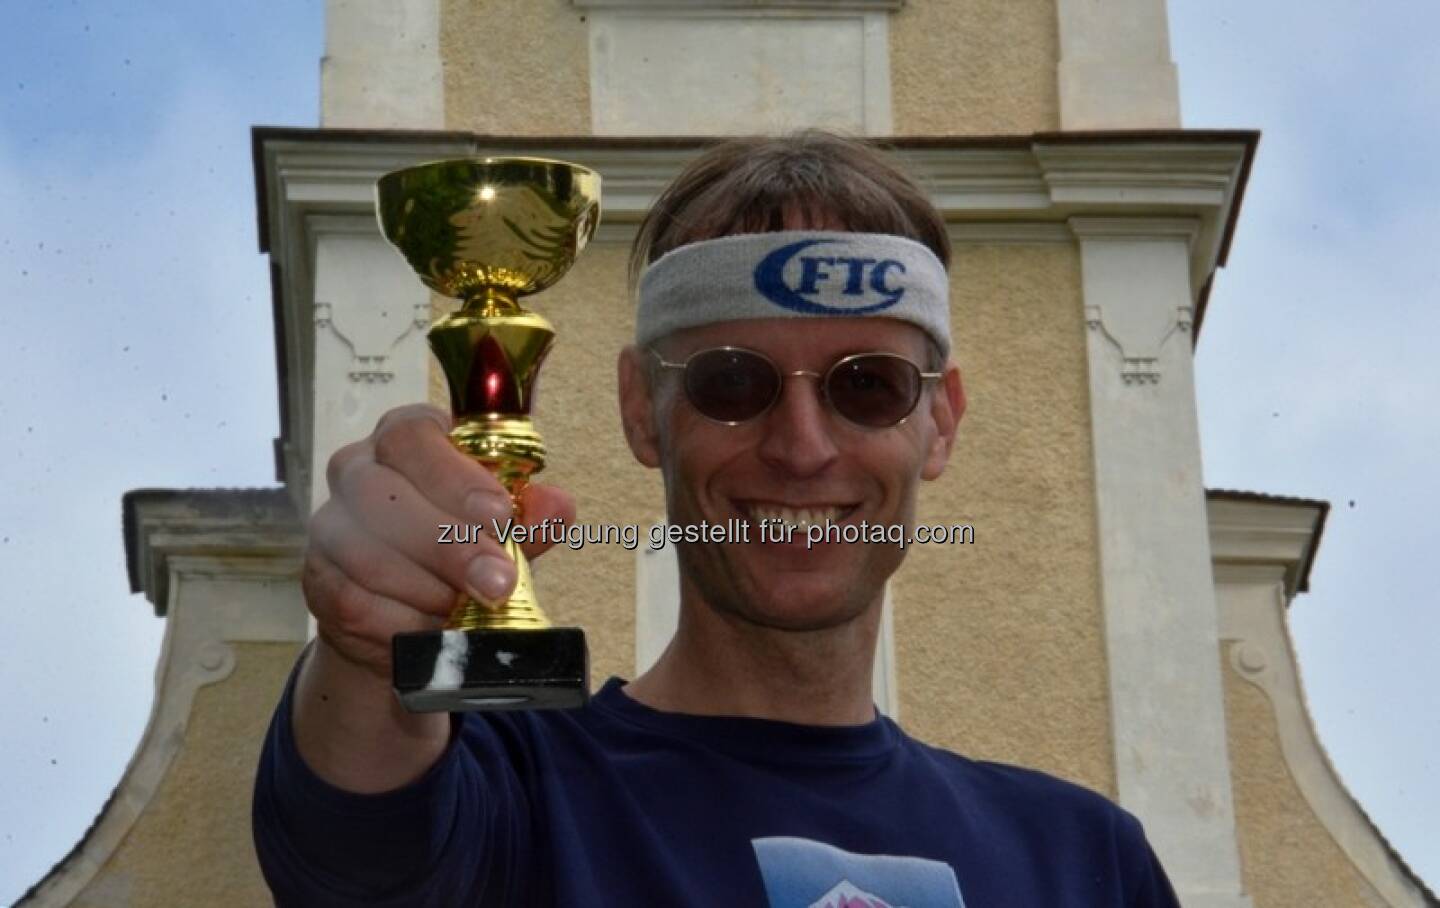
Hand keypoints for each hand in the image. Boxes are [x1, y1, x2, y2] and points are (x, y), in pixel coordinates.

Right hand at [303, 404, 576, 679]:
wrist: (409, 613)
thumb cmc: (461, 547)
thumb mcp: (503, 528)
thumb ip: (529, 516)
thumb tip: (555, 507)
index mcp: (405, 439)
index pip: (413, 436)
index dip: (456, 477)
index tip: (500, 515)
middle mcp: (357, 470)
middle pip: (382, 494)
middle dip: (448, 544)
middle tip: (499, 581)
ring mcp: (330, 525)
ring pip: (367, 553)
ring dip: (428, 588)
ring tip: (469, 610)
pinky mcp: (319, 580)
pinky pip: (354, 602)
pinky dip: (403, 622)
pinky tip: (435, 629)